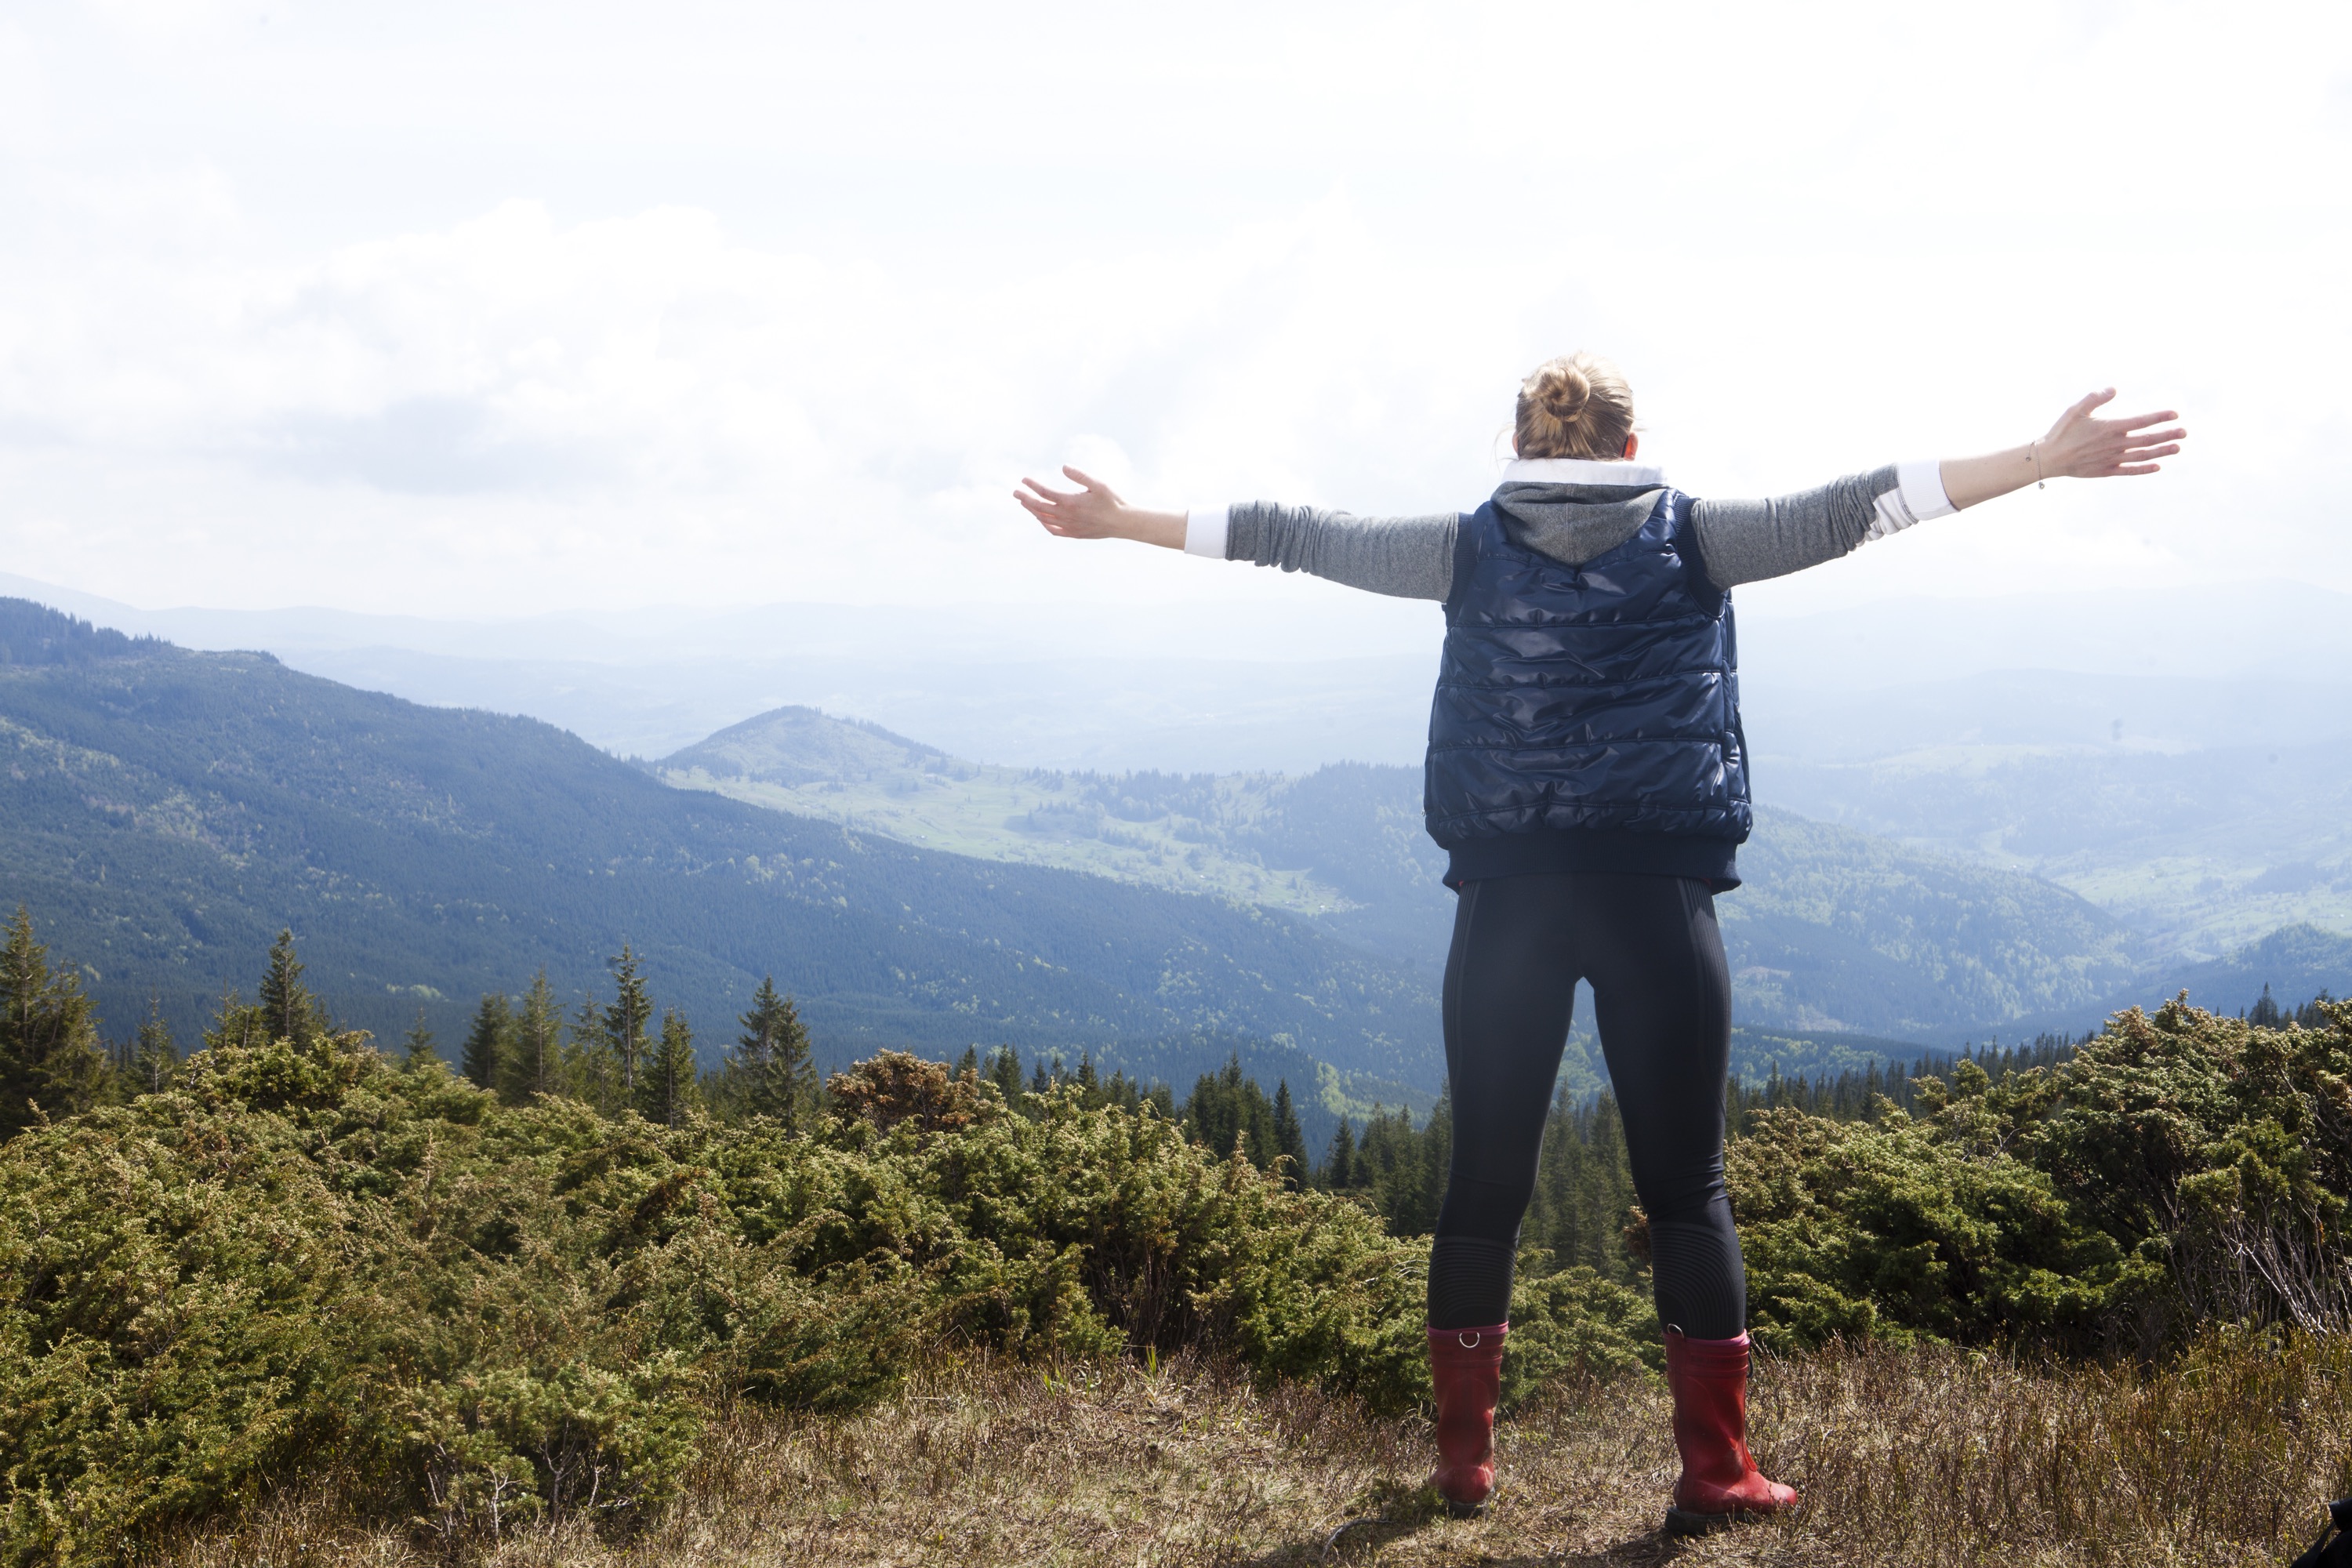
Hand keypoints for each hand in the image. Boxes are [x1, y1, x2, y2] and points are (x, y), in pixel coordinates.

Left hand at [1014, 467, 1185, 548]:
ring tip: (1024, 503)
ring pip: (1044, 520)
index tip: (1024, 479)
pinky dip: (1044, 524)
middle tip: (1015, 492)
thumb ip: (1080, 475)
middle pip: (1039, 508)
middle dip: (1025, 499)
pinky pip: (1054, 531)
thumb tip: (1064, 467)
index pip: (1045, 493)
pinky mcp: (1074, 534)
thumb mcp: (1098, 484)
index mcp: (1071, 502)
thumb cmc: (1112, 501)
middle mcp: (1067, 516)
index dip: (1033, 486)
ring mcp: (1069, 527)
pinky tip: (1041, 519)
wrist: (1123, 522)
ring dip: (1032, 511)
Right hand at [2034, 389, 2185, 479]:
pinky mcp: (2106, 471)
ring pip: (2142, 455)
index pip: (2141, 421)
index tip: (2175, 414)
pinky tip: (2157, 466)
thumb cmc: (2061, 432)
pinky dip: (2144, 469)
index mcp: (2109, 428)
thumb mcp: (2075, 410)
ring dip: (2161, 451)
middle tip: (2184, 432)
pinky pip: (2129, 470)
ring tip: (2177, 447)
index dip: (2159, 417)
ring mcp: (2111, 459)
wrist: (2048, 458)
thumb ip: (2096, 398)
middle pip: (2147, 439)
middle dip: (2167, 435)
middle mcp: (2114, 445)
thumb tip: (2115, 388)